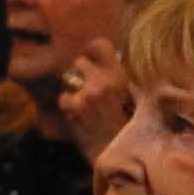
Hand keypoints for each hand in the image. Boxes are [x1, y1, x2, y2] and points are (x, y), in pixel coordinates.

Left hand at [56, 39, 129, 165]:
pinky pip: (64, 98)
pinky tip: (79, 118)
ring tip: (85, 108)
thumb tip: (96, 63)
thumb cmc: (124, 125)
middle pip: (79, 62)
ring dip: (73, 92)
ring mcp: (90, 92)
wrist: (117, 150)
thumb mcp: (130, 96)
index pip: (99, 44)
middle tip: (85, 91)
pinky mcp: (76, 105)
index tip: (91, 58)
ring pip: (69, 79)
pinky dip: (68, 108)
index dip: (92, 51)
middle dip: (79, 76)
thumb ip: (113, 78)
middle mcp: (106, 80)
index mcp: (121, 76)